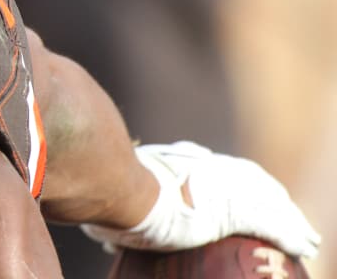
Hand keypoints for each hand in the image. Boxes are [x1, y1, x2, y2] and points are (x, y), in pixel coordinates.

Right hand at [81, 141, 320, 258]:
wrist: (113, 183)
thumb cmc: (105, 186)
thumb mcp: (113, 194)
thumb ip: (116, 209)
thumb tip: (102, 232)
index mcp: (184, 160)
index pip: (223, 171)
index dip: (241, 185)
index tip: (248, 198)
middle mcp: (208, 166)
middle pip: (253, 182)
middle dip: (274, 200)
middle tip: (289, 216)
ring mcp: (222, 185)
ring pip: (269, 202)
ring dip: (291, 220)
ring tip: (307, 238)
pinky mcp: (232, 209)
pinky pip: (271, 224)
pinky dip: (290, 236)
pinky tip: (302, 248)